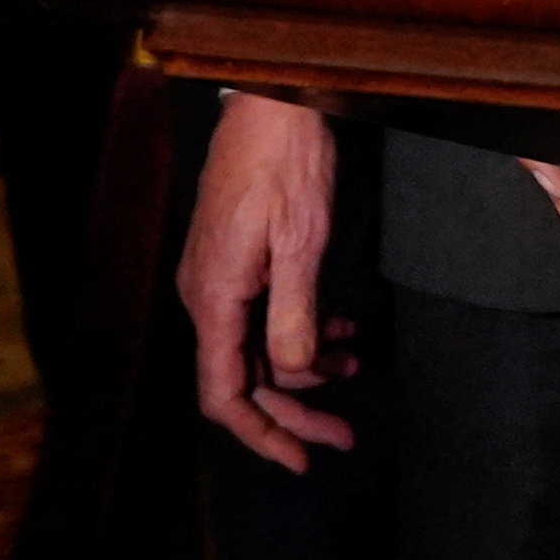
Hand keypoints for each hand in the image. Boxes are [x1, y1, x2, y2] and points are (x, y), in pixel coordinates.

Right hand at [181, 93, 358, 467]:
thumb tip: (294, 372)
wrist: (271, 98)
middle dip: (294, 411)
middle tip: (344, 435)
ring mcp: (219, 276)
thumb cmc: (285, 161)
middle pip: (245, 378)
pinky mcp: (235, 259)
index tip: (300, 461)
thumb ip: (293, 314)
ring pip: (257, 346)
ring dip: (303, 367)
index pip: (223, 392)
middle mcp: (206, 294)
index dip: (260, 434)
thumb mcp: (301, 241)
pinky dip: (299, 330)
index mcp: (214, 296)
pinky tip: (338, 331)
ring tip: (353, 367)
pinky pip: (261, 314)